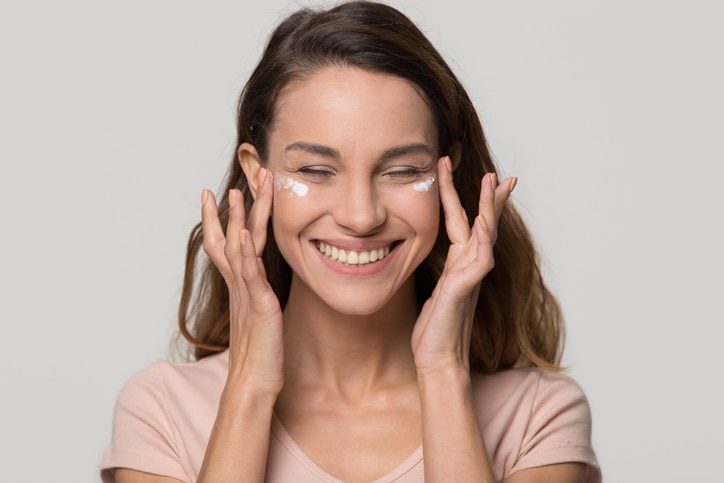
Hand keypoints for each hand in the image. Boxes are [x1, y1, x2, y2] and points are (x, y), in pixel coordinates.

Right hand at [201, 168, 283, 396]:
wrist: (252, 383)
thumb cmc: (258, 354)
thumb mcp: (258, 317)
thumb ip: (257, 297)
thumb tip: (260, 287)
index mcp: (240, 286)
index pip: (225, 245)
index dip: (218, 220)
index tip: (215, 195)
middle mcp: (239, 286)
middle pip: (232, 239)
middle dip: (233, 209)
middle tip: (236, 181)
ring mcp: (247, 294)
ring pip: (240, 249)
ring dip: (238, 219)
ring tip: (238, 193)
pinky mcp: (259, 305)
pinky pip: (250, 274)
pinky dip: (245, 251)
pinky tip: (244, 231)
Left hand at [411, 157, 515, 374]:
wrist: (438, 360)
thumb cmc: (435, 331)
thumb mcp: (435, 293)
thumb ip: (443, 275)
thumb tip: (437, 262)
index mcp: (458, 265)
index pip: (466, 225)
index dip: (469, 200)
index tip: (476, 178)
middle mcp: (468, 267)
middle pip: (482, 224)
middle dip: (488, 197)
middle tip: (496, 173)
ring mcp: (469, 277)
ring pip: (484, 235)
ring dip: (488, 208)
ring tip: (492, 182)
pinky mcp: (464, 289)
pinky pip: (479, 259)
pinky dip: (483, 239)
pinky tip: (484, 222)